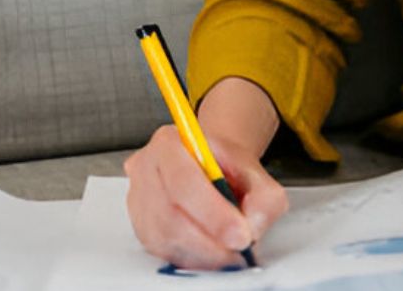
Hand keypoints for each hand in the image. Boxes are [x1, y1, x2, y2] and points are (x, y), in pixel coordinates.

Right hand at [123, 77, 288, 270]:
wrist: (210, 169)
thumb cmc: (225, 167)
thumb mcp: (254, 170)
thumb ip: (263, 196)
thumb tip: (252, 227)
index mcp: (169, 143)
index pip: (184, 181)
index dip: (212, 213)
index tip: (241, 233)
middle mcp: (146, 170)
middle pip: (169, 215)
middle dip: (209, 239)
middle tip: (239, 248)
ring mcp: (139, 201)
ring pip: (165, 238)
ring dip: (203, 252)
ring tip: (231, 252)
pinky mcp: (142, 228)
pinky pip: (163, 251)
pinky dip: (194, 258)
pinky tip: (214, 253)